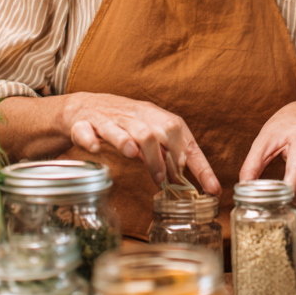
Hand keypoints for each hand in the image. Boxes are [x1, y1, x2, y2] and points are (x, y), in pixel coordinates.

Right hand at [62, 92, 219, 193]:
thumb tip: (186, 184)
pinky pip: (85, 129)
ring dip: (127, 143)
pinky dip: (90, 139)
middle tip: (161, 180)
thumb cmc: (127, 124)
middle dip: (159, 158)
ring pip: (120, 129)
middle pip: (153, 132)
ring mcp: (109, 120)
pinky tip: (96, 149)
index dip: (199, 165)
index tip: (212, 188)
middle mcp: (135, 117)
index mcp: (157, 118)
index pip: (184, 140)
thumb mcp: (153, 135)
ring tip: (133, 156)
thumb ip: (168, 156)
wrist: (87, 106)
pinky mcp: (83, 124)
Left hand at [239, 102, 295, 209]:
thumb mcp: (266, 138)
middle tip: (269, 211)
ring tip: (278, 207)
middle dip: (286, 202)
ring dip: (295, 202)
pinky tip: (292, 199)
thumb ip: (253, 164)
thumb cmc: (288, 122)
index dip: (288, 191)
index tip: (276, 205)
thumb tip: (243, 187)